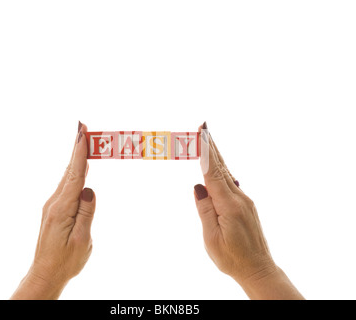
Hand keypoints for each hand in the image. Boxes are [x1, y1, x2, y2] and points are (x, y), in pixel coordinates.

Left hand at [11, 122, 95, 299]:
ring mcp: (54, 205)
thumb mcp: (81, 241)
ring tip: (82, 139)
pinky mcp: (56, 209)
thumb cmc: (66, 261)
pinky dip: (74, 170)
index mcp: (63, 209)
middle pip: (70, 170)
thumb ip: (86, 214)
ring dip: (76, 157)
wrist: (46, 272)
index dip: (79, 153)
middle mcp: (55, 203)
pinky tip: (79, 165)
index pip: (75, 175)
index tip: (82, 133)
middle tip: (82, 125)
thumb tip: (89, 190)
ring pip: (68, 176)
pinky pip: (67, 184)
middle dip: (76, 147)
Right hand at [194, 122, 302, 299]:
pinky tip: (216, 165)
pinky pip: (229, 183)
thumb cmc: (232, 258)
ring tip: (207, 140)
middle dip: (211, 145)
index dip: (206, 151)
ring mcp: (244, 200)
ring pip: (226, 173)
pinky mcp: (245, 205)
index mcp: (229, 205)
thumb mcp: (211, 238)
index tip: (202, 133)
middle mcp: (239, 198)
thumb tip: (198, 186)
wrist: (258, 269)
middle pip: (221, 167)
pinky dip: (220, 170)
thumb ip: (205, 209)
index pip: (213, 172)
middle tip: (203, 126)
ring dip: (215, 156)